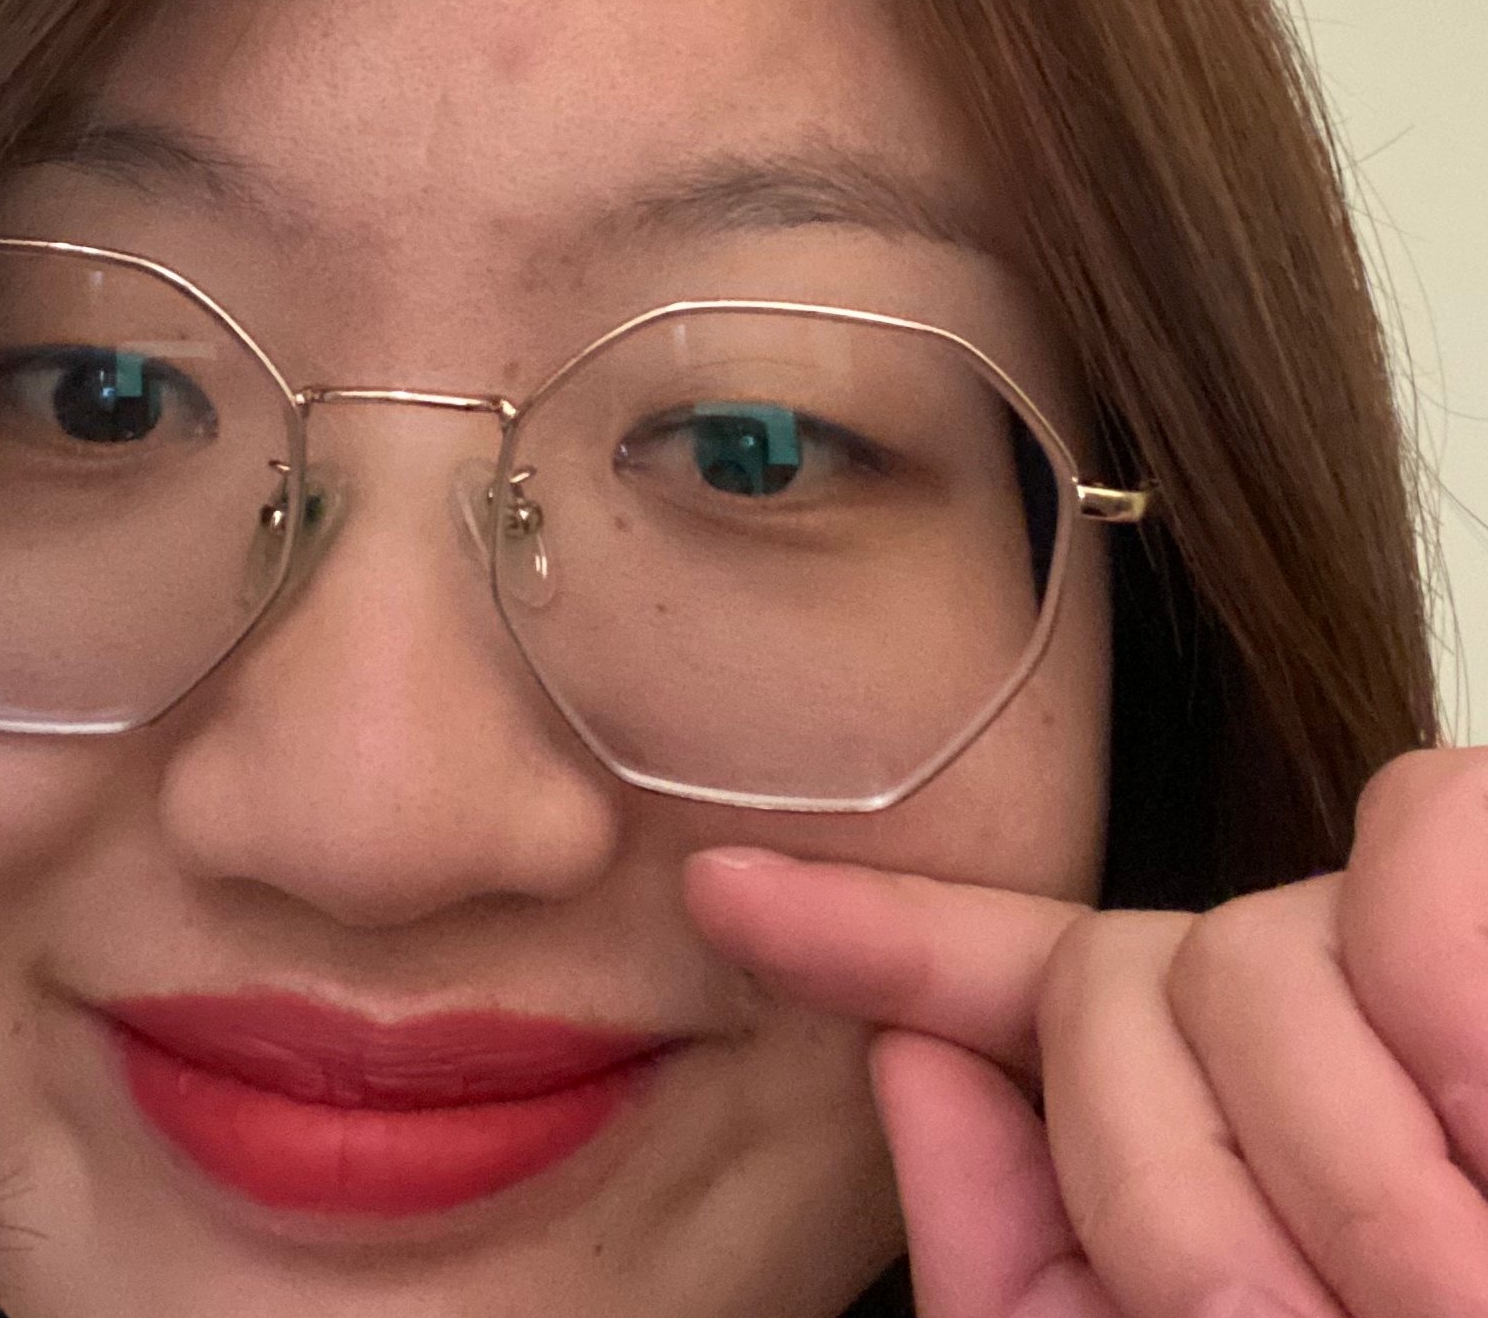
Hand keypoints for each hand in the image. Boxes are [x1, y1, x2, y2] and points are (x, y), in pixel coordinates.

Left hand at [683, 748, 1487, 1317]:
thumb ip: (1033, 1258)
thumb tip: (915, 1054)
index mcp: (1212, 1122)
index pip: (1009, 986)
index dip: (864, 930)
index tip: (720, 887)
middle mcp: (1300, 1006)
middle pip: (1109, 980)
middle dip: (1179, 1199)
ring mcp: (1409, 936)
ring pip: (1242, 949)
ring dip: (1346, 1178)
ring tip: (1458, 1281)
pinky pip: (1411, 860)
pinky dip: (1455, 1015)